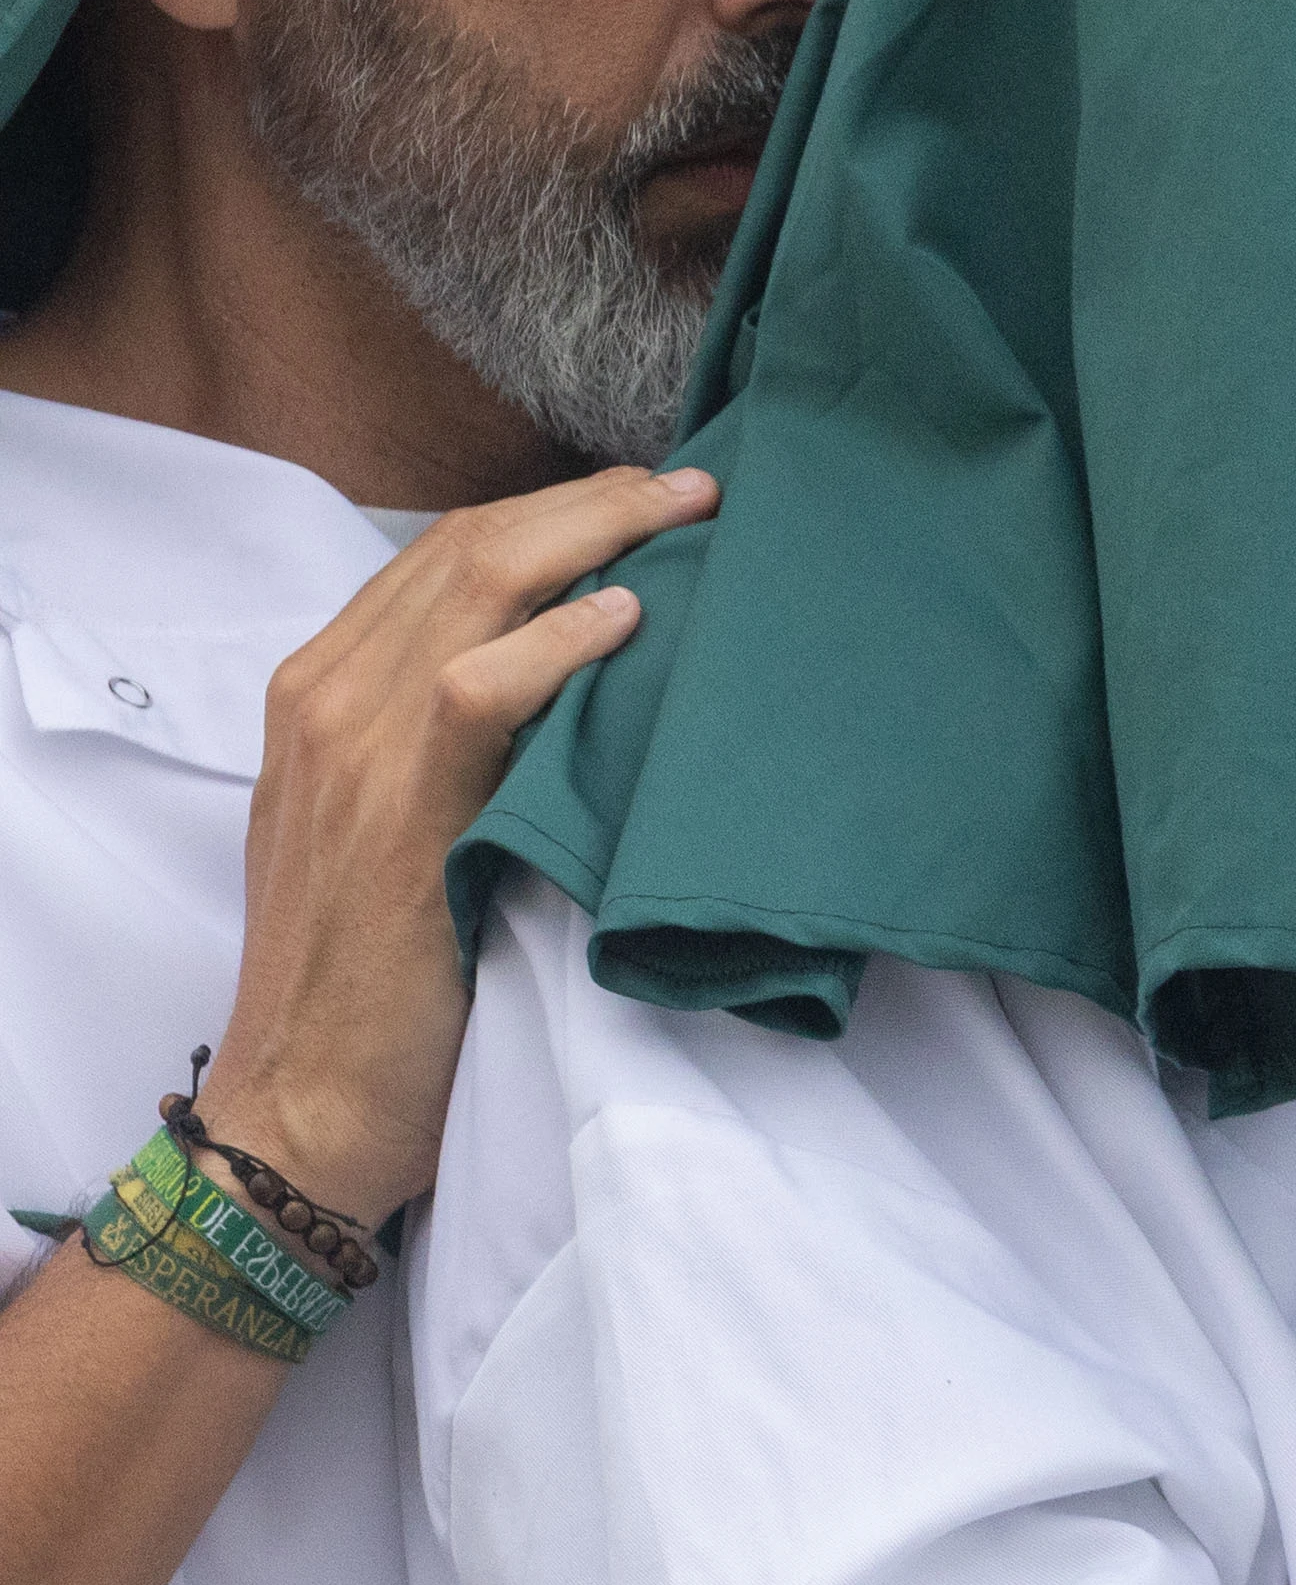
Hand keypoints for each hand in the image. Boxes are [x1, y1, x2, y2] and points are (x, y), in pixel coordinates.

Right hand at [195, 466, 713, 1227]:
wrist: (311, 1099)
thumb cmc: (381, 973)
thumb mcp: (404, 823)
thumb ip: (458, 741)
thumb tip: (587, 672)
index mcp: (324, 694)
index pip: (444, 556)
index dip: (555, 512)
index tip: (651, 498)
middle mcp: (328, 702)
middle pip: (468, 548)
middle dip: (590, 503)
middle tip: (694, 486)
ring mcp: (351, 751)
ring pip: (473, 588)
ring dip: (594, 539)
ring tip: (688, 519)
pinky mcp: (395, 813)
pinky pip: (474, 689)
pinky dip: (557, 644)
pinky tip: (630, 623)